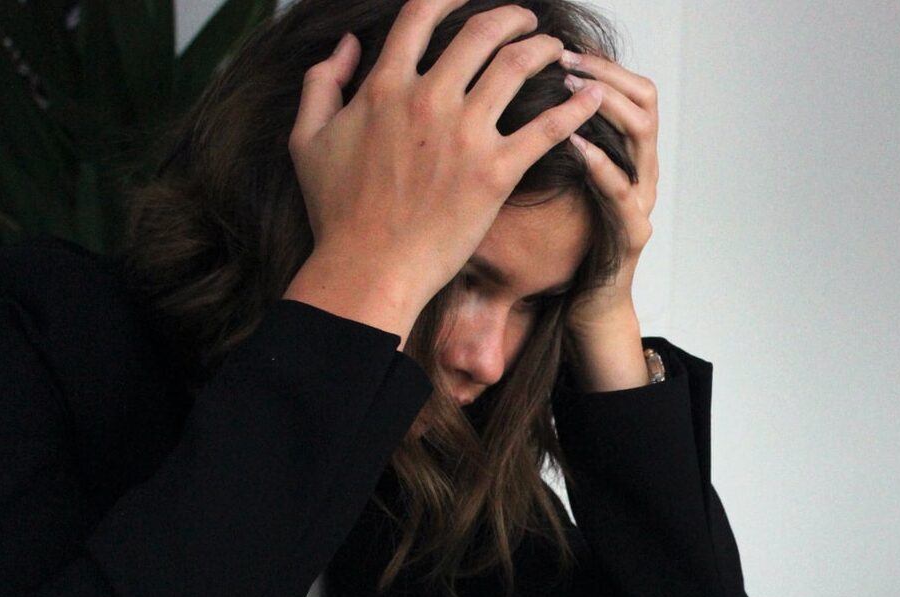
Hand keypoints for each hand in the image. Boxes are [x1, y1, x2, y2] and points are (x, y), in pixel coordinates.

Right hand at [283, 1, 602, 342]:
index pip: (421, 16)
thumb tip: (347, 45)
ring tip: (558, 50)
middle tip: (528, 21)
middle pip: (480, 32)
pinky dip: (574, 107)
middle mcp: (428, 99)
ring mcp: (464, 135)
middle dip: (512, 18)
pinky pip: (546, 129)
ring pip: (516, 67)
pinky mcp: (495, 174)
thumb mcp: (307, 139)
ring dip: (544, 49)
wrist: (368, 268)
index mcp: (384, 86)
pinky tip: (592, 97)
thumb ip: (322, 82)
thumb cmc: (337, 213)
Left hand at [561, 50, 658, 390]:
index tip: (563, 45)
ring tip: (569, 90)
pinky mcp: (633, 234)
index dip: (601, 62)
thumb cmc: (566, 245)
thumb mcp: (556, 182)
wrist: (586, 307)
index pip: (630, 87)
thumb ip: (548, 142)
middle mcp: (642, 171)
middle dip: (604, 73)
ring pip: (643, 135)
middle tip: (564, 59)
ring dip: (605, 106)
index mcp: (626, 154)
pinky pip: (623, 191)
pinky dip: (600, 163)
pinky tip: (574, 144)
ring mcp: (642, 201)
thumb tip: (510, 95)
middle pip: (644, 100)